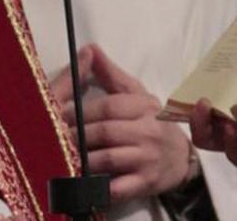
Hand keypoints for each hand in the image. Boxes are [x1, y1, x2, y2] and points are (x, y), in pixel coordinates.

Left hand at [49, 44, 192, 202]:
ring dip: (82, 159)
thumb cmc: (151, 122)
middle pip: (105, 132)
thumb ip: (111, 74)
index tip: (59, 114)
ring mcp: (147, 160)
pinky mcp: (144, 184)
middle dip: (76, 135)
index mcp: (145, 106)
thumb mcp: (135, 94)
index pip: (109, 106)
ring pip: (107, 159)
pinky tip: (82, 182)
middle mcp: (149, 132)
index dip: (80, 111)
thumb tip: (89, 48)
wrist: (181, 158)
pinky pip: (117, 188)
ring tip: (63, 157)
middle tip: (54, 137)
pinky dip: (98, 187)